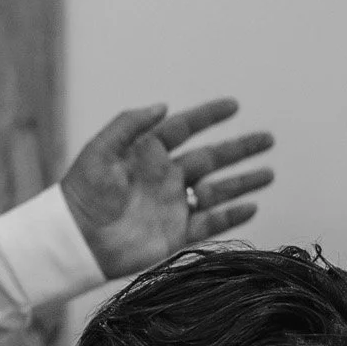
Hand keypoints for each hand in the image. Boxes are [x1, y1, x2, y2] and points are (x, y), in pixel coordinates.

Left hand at [59, 98, 274, 279]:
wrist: (77, 240)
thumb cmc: (83, 193)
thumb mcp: (101, 150)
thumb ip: (130, 125)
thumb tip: (164, 105)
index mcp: (148, 153)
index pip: (185, 128)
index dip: (209, 116)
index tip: (234, 106)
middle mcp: (166, 177)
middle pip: (211, 158)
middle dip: (240, 149)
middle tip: (268, 139)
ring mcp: (174, 205)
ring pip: (218, 190)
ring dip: (244, 181)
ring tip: (269, 173)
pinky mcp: (176, 234)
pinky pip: (210, 222)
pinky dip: (232, 216)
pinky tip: (252, 206)